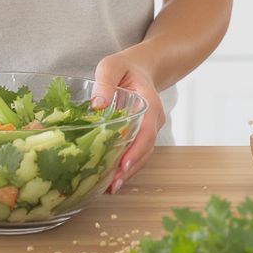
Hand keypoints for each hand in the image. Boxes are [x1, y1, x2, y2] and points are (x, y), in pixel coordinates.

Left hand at [92, 46, 165, 193]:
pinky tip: (111, 176)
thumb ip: (106, 80)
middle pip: (145, 149)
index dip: (137, 150)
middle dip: (130, 168)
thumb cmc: (125, 67)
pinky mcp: (141, 134)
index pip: (147, 131)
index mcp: (149, 103)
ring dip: (128, 171)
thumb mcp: (111, 65)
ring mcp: (149, 128)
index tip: (124, 166)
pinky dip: (126, 165)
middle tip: (113, 185)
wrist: (140, 67)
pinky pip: (136, 151)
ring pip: (142, 154)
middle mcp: (153, 119)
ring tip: (110, 187)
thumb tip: (98, 104)